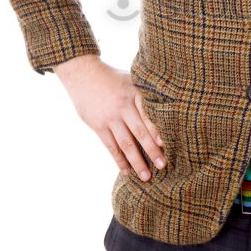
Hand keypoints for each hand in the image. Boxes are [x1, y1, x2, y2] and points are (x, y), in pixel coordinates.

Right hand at [52, 55, 167, 180]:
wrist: (83, 73)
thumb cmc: (113, 78)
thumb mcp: (132, 79)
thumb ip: (146, 94)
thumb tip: (167, 109)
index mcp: (135, 94)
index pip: (149, 115)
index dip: (157, 130)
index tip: (166, 144)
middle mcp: (123, 106)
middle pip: (140, 132)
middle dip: (152, 150)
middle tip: (162, 166)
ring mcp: (110, 117)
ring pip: (125, 143)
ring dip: (136, 161)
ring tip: (146, 176)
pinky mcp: (98, 125)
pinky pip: (110, 146)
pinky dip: (118, 160)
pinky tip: (126, 170)